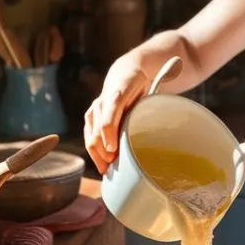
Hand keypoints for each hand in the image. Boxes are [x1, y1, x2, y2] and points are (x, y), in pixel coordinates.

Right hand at [84, 57, 150, 174]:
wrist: (124, 74)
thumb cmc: (139, 89)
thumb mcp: (147, 96)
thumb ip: (146, 111)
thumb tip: (155, 135)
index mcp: (117, 96)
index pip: (108, 121)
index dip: (109, 138)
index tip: (113, 152)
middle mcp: (102, 103)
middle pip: (97, 133)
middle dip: (103, 152)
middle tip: (113, 167)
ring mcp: (94, 110)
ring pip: (90, 137)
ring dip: (97, 155)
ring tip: (107, 170)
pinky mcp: (90, 117)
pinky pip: (89, 137)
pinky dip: (94, 152)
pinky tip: (101, 164)